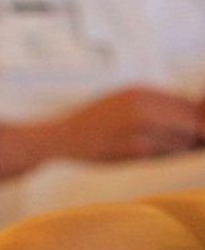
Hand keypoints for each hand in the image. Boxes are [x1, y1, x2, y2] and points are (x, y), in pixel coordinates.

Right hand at [0, 87, 201, 181]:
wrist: (59, 139)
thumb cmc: (91, 124)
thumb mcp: (121, 103)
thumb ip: (154, 107)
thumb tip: (193, 120)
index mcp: (140, 91)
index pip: (189, 105)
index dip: (197, 120)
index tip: (193, 132)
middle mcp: (142, 105)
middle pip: (192, 122)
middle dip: (194, 136)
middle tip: (183, 145)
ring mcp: (139, 126)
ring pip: (184, 140)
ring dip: (180, 149)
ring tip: (159, 151)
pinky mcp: (134, 148)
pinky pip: (168, 155)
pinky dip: (166, 158)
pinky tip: (149, 157)